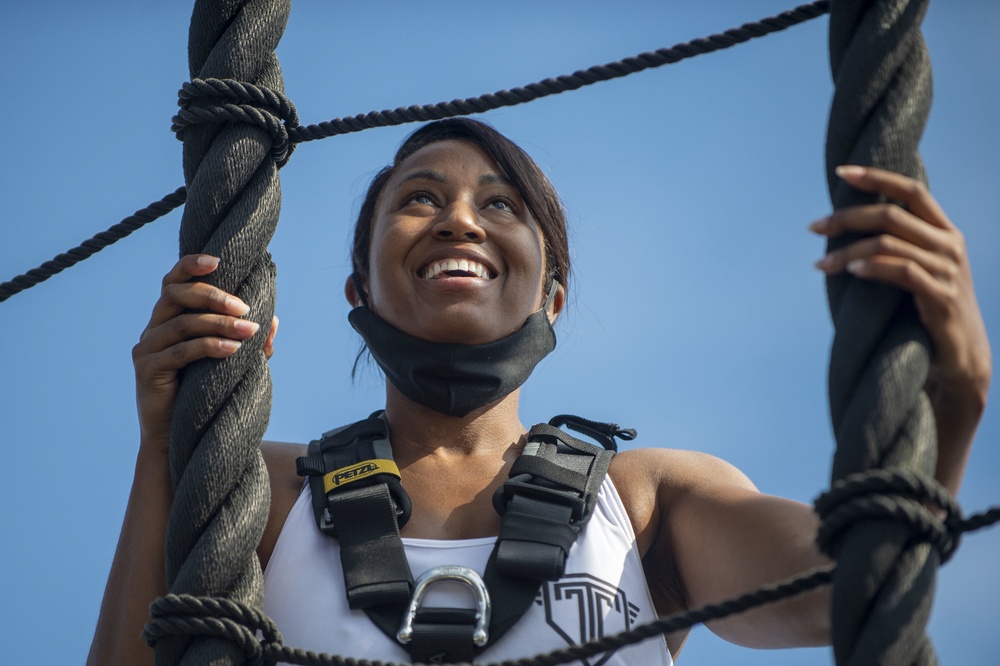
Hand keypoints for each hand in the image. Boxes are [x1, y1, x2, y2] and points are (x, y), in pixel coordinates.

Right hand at [132, 255, 278, 451]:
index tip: (219, 260)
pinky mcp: (147, 372)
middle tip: (244, 307)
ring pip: (182, 323)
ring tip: (249, 331)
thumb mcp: (230, 364)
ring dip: (219, 324)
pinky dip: (210, 347)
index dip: (191, 265)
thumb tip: (273, 320)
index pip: (173, 281)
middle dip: (213, 296)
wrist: (179, 438)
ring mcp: (146, 350)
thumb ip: (247, 341)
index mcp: (168, 319)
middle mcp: (153, 329)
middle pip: (175, 295)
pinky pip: (181, 352)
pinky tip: (233, 350)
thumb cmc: (205, 395)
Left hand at [810, 166, 990, 493]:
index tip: (841, 173)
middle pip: (891, 214)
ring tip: (821, 264)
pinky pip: (903, 272)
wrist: (959, 360)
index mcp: (944, 232)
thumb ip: (894, 246)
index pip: (911, 190)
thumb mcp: (915, 272)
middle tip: (813, 227)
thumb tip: (844, 228)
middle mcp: (949, 245)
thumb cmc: (926, 314)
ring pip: (889, 243)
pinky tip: (850, 271)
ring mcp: (948, 270)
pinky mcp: (941, 298)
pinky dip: (872, 268)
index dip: (877, 177)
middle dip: (847, 218)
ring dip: (848, 250)